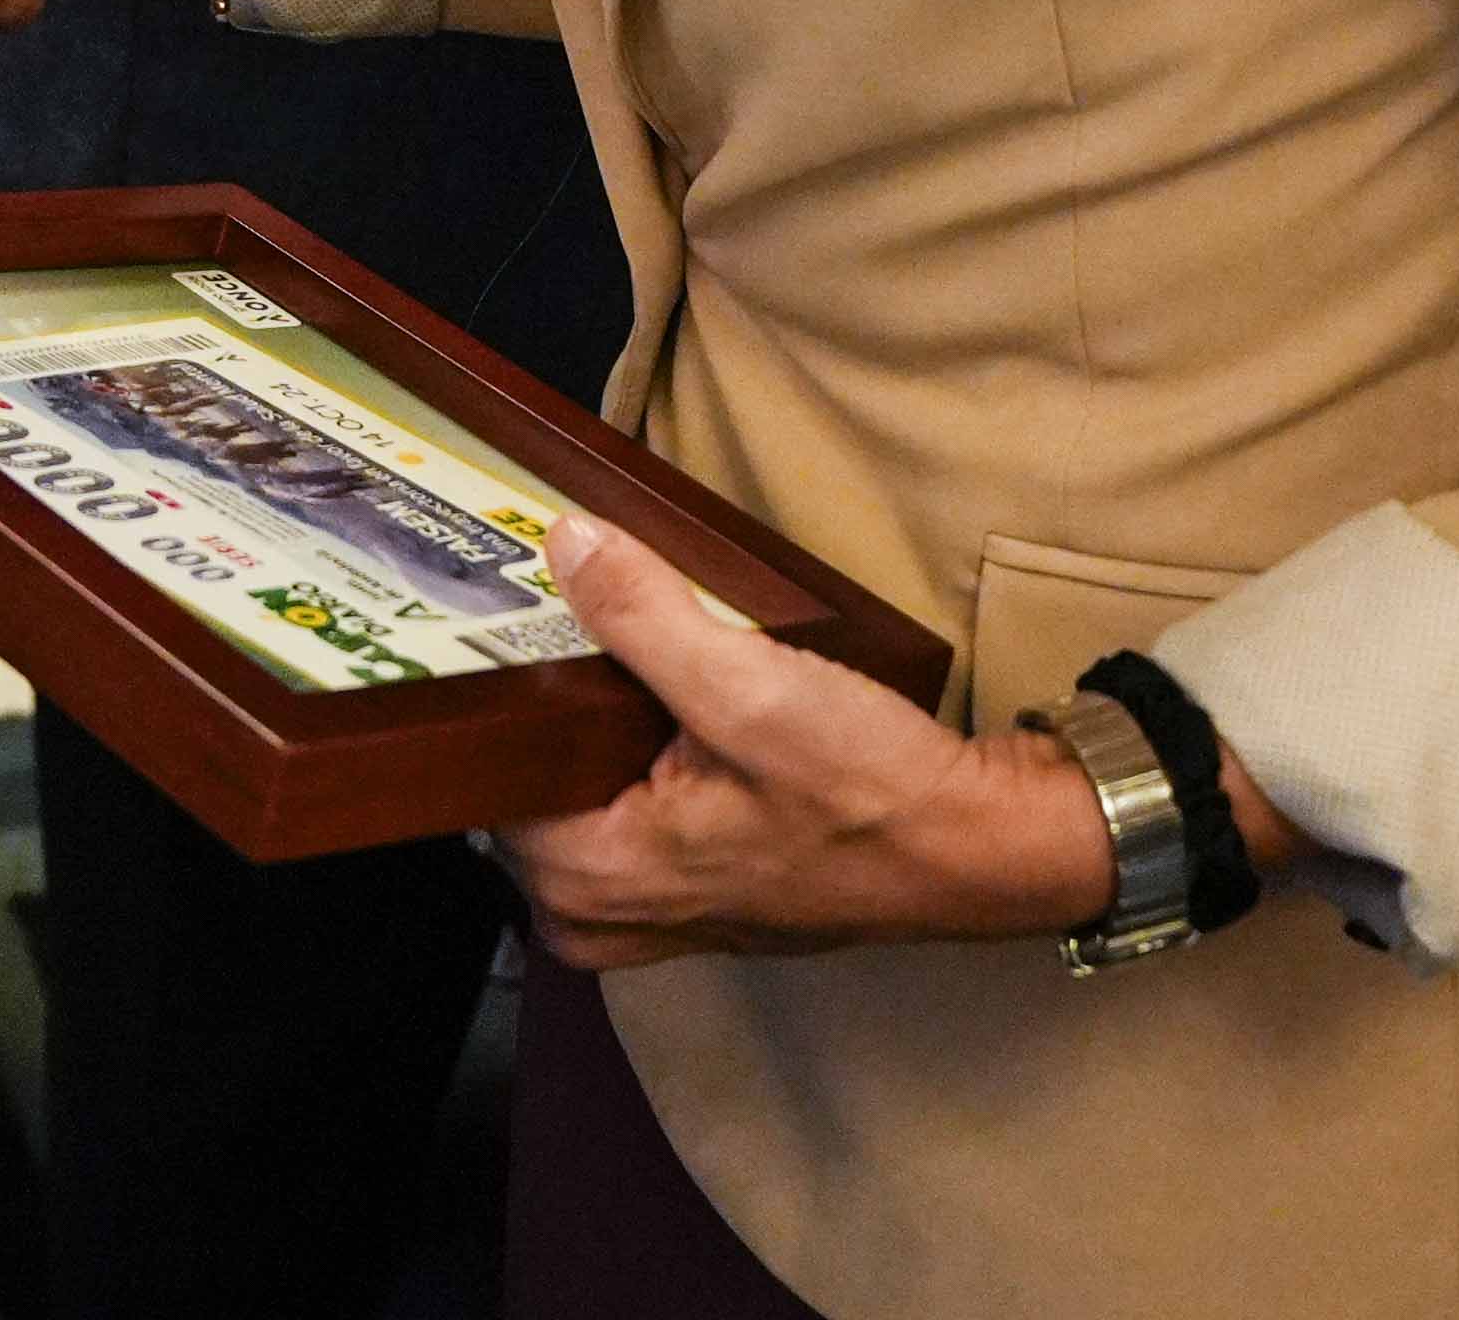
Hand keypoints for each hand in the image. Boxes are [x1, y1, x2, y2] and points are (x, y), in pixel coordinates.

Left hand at [490, 510, 1122, 967]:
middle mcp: (602, 914)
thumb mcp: (749, 688)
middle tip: (563, 606)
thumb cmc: (871, 793)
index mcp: (590, 881)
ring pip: (574, 791)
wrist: (977, 849)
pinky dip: (633, 752)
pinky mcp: (695, 888)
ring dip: (592, 719)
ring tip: (617, 636)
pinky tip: (661, 688)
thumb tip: (565, 544)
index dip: (494, 688)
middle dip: (544, 699)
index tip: (503, 618)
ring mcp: (651, 909)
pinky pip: (622, 810)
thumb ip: (642, 618)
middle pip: (522, 781)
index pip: (481, 774)